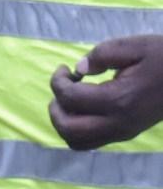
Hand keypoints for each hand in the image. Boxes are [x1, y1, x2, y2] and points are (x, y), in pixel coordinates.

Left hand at [50, 35, 162, 149]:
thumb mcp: (134, 46)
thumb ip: (102, 54)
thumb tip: (79, 68)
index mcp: (119, 100)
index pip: (70, 100)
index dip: (57, 82)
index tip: (65, 68)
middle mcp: (119, 123)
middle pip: (69, 130)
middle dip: (55, 108)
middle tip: (63, 86)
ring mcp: (123, 133)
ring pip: (78, 142)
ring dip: (63, 121)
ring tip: (70, 97)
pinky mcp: (126, 134)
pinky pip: (91, 141)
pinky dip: (77, 128)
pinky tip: (84, 105)